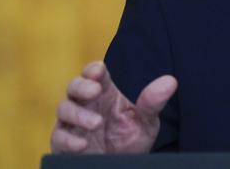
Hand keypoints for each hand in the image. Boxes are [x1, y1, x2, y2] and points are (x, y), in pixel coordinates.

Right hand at [50, 61, 176, 153]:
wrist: (123, 167)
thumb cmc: (132, 140)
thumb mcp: (146, 122)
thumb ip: (153, 102)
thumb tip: (171, 81)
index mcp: (106, 93)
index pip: (95, 74)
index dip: (93, 69)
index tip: (99, 70)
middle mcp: (87, 104)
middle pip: (74, 86)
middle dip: (82, 86)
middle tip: (95, 91)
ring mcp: (73, 123)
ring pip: (64, 109)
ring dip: (78, 114)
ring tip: (96, 123)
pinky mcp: (64, 144)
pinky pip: (59, 137)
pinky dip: (68, 139)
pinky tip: (82, 144)